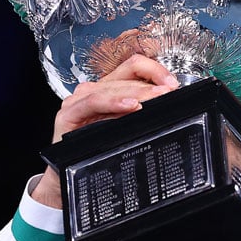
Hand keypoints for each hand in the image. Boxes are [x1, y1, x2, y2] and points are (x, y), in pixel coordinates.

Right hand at [32, 52, 178, 206]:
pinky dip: (114, 102)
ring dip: (137, 92)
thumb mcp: (124, 128)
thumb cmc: (95, 151)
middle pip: (126, 75)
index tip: (172, 84)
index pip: (133, 66)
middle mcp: (92, 90)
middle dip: (151, 84)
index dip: (155, 70)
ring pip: (112, 87)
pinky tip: (131, 106)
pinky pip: (94, 102)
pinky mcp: (69, 113)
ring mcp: (79, 100)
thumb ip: (140, 112)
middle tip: (170, 92)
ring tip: (156, 97)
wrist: (67, 174)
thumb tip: (167, 102)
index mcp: (107, 89)